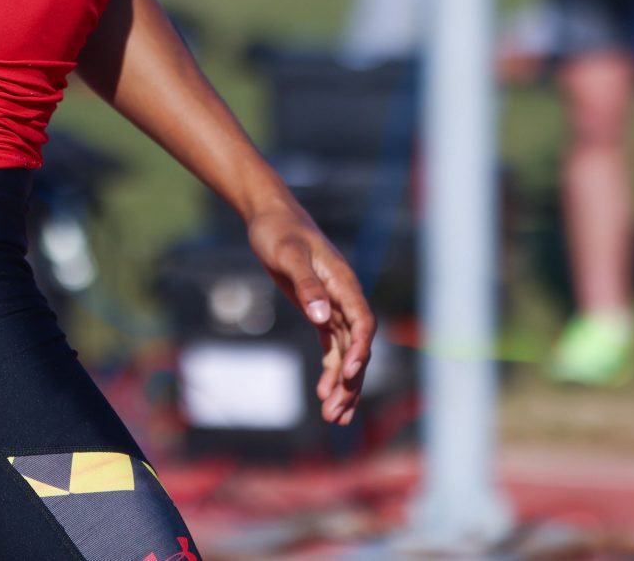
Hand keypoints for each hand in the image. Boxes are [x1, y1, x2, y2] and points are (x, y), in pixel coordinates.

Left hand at [245, 204, 375, 424]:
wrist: (271, 218)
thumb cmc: (279, 232)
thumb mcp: (288, 255)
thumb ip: (307, 285)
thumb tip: (322, 317)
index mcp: (344, 284)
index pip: (363, 323)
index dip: (360, 350)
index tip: (348, 374)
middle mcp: (344, 298)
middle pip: (357, 346)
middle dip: (350, 381)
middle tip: (335, 414)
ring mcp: (333, 306)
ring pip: (346, 351)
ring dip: (342, 383)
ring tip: (333, 416)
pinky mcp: (319, 310)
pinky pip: (332, 346)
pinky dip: (330, 369)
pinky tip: (323, 391)